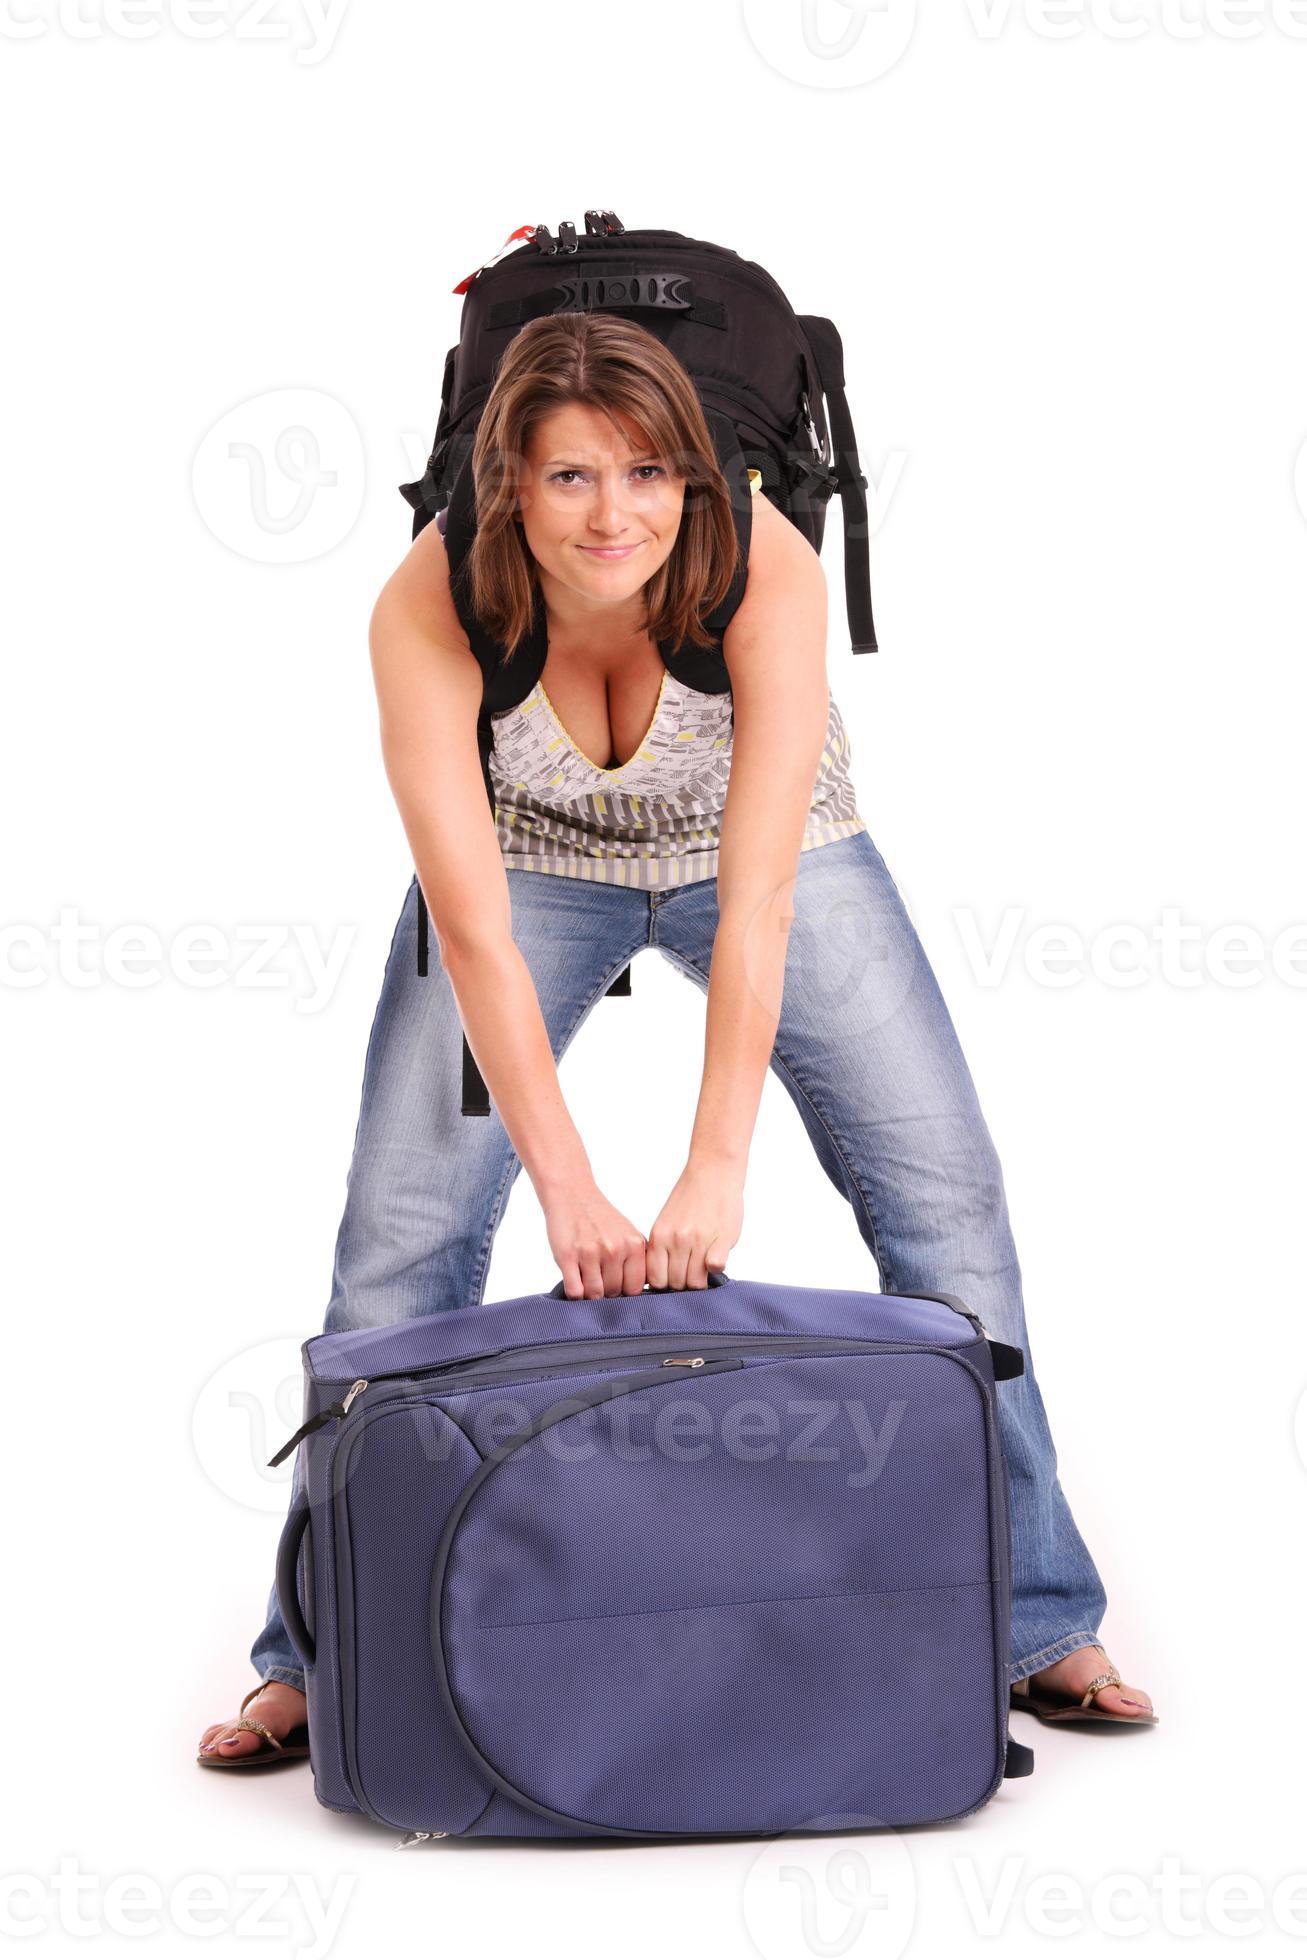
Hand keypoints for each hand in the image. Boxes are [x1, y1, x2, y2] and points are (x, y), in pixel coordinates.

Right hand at [542, 1178, 648, 1297]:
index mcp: (634, 1244)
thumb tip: (637, 1295)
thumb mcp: (628, 1234)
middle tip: (598, 1277)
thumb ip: (635, 1261)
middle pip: (614, 1293)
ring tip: (586, 1278)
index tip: (617, 1285)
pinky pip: (574, 1291)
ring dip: (589, 1292)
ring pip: (594, 1294)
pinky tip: (574, 1280)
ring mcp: (590, 1253)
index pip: (635, 1289)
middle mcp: (614, 1249)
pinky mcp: (567, 1256)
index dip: (624, 1291)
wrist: (572, 1195)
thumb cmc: (600, 1218)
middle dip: (606, 1291)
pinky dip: (574, 1292)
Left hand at [645, 1157, 743, 1290]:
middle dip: (684, 1284)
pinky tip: (717, 1257)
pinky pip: (716, 1268)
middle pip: (677, 1284)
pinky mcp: (721, 1239)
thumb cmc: (690, 1199)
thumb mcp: (665, 1223)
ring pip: (696, 1281)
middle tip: (691, 1273)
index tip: (673, 1280)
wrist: (714, 1172)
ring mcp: (699, 1241)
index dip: (666, 1284)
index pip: (656, 1279)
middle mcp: (677, 1240)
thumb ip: (662, 1249)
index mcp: (659, 1237)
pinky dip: (717, 1269)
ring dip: (701, 1278)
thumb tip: (661, 1280)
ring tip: (704, 1266)